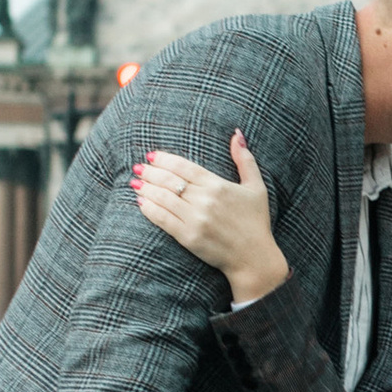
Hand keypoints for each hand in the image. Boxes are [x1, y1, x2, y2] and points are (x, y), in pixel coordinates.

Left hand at [132, 130, 287, 300]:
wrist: (253, 258)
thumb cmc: (256, 221)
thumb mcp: (256, 187)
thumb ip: (245, 159)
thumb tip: (237, 134)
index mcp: (218, 185)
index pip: (184, 167)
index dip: (165, 159)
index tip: (151, 155)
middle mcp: (205, 200)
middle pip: (170, 180)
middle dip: (150, 172)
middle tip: (138, 168)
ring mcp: (195, 219)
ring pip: (163, 198)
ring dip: (146, 188)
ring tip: (135, 183)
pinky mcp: (188, 237)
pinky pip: (163, 219)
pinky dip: (149, 209)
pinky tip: (140, 202)